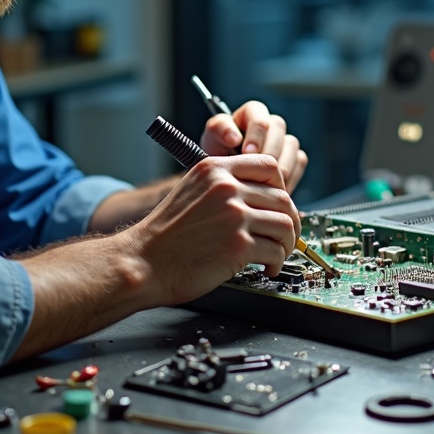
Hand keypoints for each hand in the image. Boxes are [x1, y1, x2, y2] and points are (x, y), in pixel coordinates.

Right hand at [124, 154, 299, 305]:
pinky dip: (276, 262)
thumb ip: (222, 187)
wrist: (143, 262)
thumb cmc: (165, 235)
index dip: (281, 188)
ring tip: (277, 254)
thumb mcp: (191, 191)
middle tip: (284, 237)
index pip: (268, 166)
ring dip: (287, 243)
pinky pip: (276, 250)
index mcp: (214, 169)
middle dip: (290, 221)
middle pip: (283, 198)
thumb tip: (262, 197)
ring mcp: (233, 215)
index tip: (278, 206)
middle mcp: (226, 188)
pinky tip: (266, 267)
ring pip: (285, 224)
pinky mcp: (238, 245)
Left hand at [200, 100, 308, 193]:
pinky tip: (274, 186)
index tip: (247, 153)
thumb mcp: (212, 139)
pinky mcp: (295, 156)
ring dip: (279, 164)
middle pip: (278, 128)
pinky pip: (300, 160)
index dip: (256, 134)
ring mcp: (284, 140)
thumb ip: (219, 130)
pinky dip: (289, 174)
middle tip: (257, 170)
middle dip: (268, 151)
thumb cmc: (217, 156)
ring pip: (291, 145)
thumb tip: (234, 137)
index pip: (258, 114)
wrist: (228, 182)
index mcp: (250, 113)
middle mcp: (269, 123)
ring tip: (264, 182)